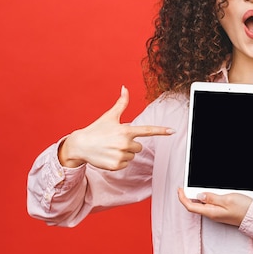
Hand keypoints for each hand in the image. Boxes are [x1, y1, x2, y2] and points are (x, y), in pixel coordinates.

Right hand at [59, 86, 174, 169]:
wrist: (80, 145)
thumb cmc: (96, 129)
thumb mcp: (110, 116)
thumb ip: (121, 103)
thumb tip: (125, 88)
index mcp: (125, 130)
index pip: (147, 130)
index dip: (161, 130)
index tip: (172, 131)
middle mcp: (125, 143)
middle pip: (139, 147)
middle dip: (130, 145)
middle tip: (115, 141)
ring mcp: (120, 155)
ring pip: (132, 156)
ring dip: (124, 153)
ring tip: (110, 148)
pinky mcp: (116, 165)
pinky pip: (125, 165)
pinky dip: (118, 161)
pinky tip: (108, 156)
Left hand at [177, 188, 252, 226]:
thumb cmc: (243, 209)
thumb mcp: (226, 199)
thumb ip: (212, 197)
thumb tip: (199, 195)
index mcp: (211, 212)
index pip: (191, 206)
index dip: (183, 198)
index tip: (180, 189)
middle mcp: (212, 214)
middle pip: (195, 205)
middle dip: (189, 195)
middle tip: (186, 186)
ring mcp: (217, 214)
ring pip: (203, 205)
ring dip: (198, 196)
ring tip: (197, 186)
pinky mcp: (222, 212)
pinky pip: (210, 205)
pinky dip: (207, 197)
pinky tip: (210, 191)